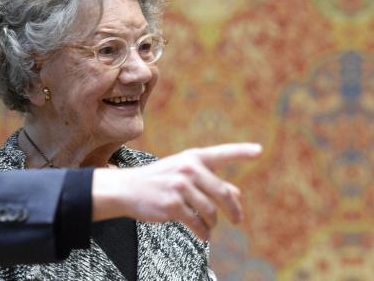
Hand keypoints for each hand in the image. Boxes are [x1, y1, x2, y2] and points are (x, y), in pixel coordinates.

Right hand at [91, 143, 261, 239]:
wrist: (127, 189)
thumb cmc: (158, 180)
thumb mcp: (182, 174)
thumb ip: (209, 182)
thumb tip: (237, 194)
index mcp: (192, 158)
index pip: (221, 154)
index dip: (241, 152)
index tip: (259, 150)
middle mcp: (188, 169)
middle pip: (223, 193)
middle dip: (233, 209)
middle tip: (238, 219)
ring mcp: (180, 187)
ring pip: (210, 211)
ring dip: (213, 222)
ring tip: (209, 226)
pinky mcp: (173, 205)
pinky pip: (197, 222)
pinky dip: (203, 232)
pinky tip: (203, 235)